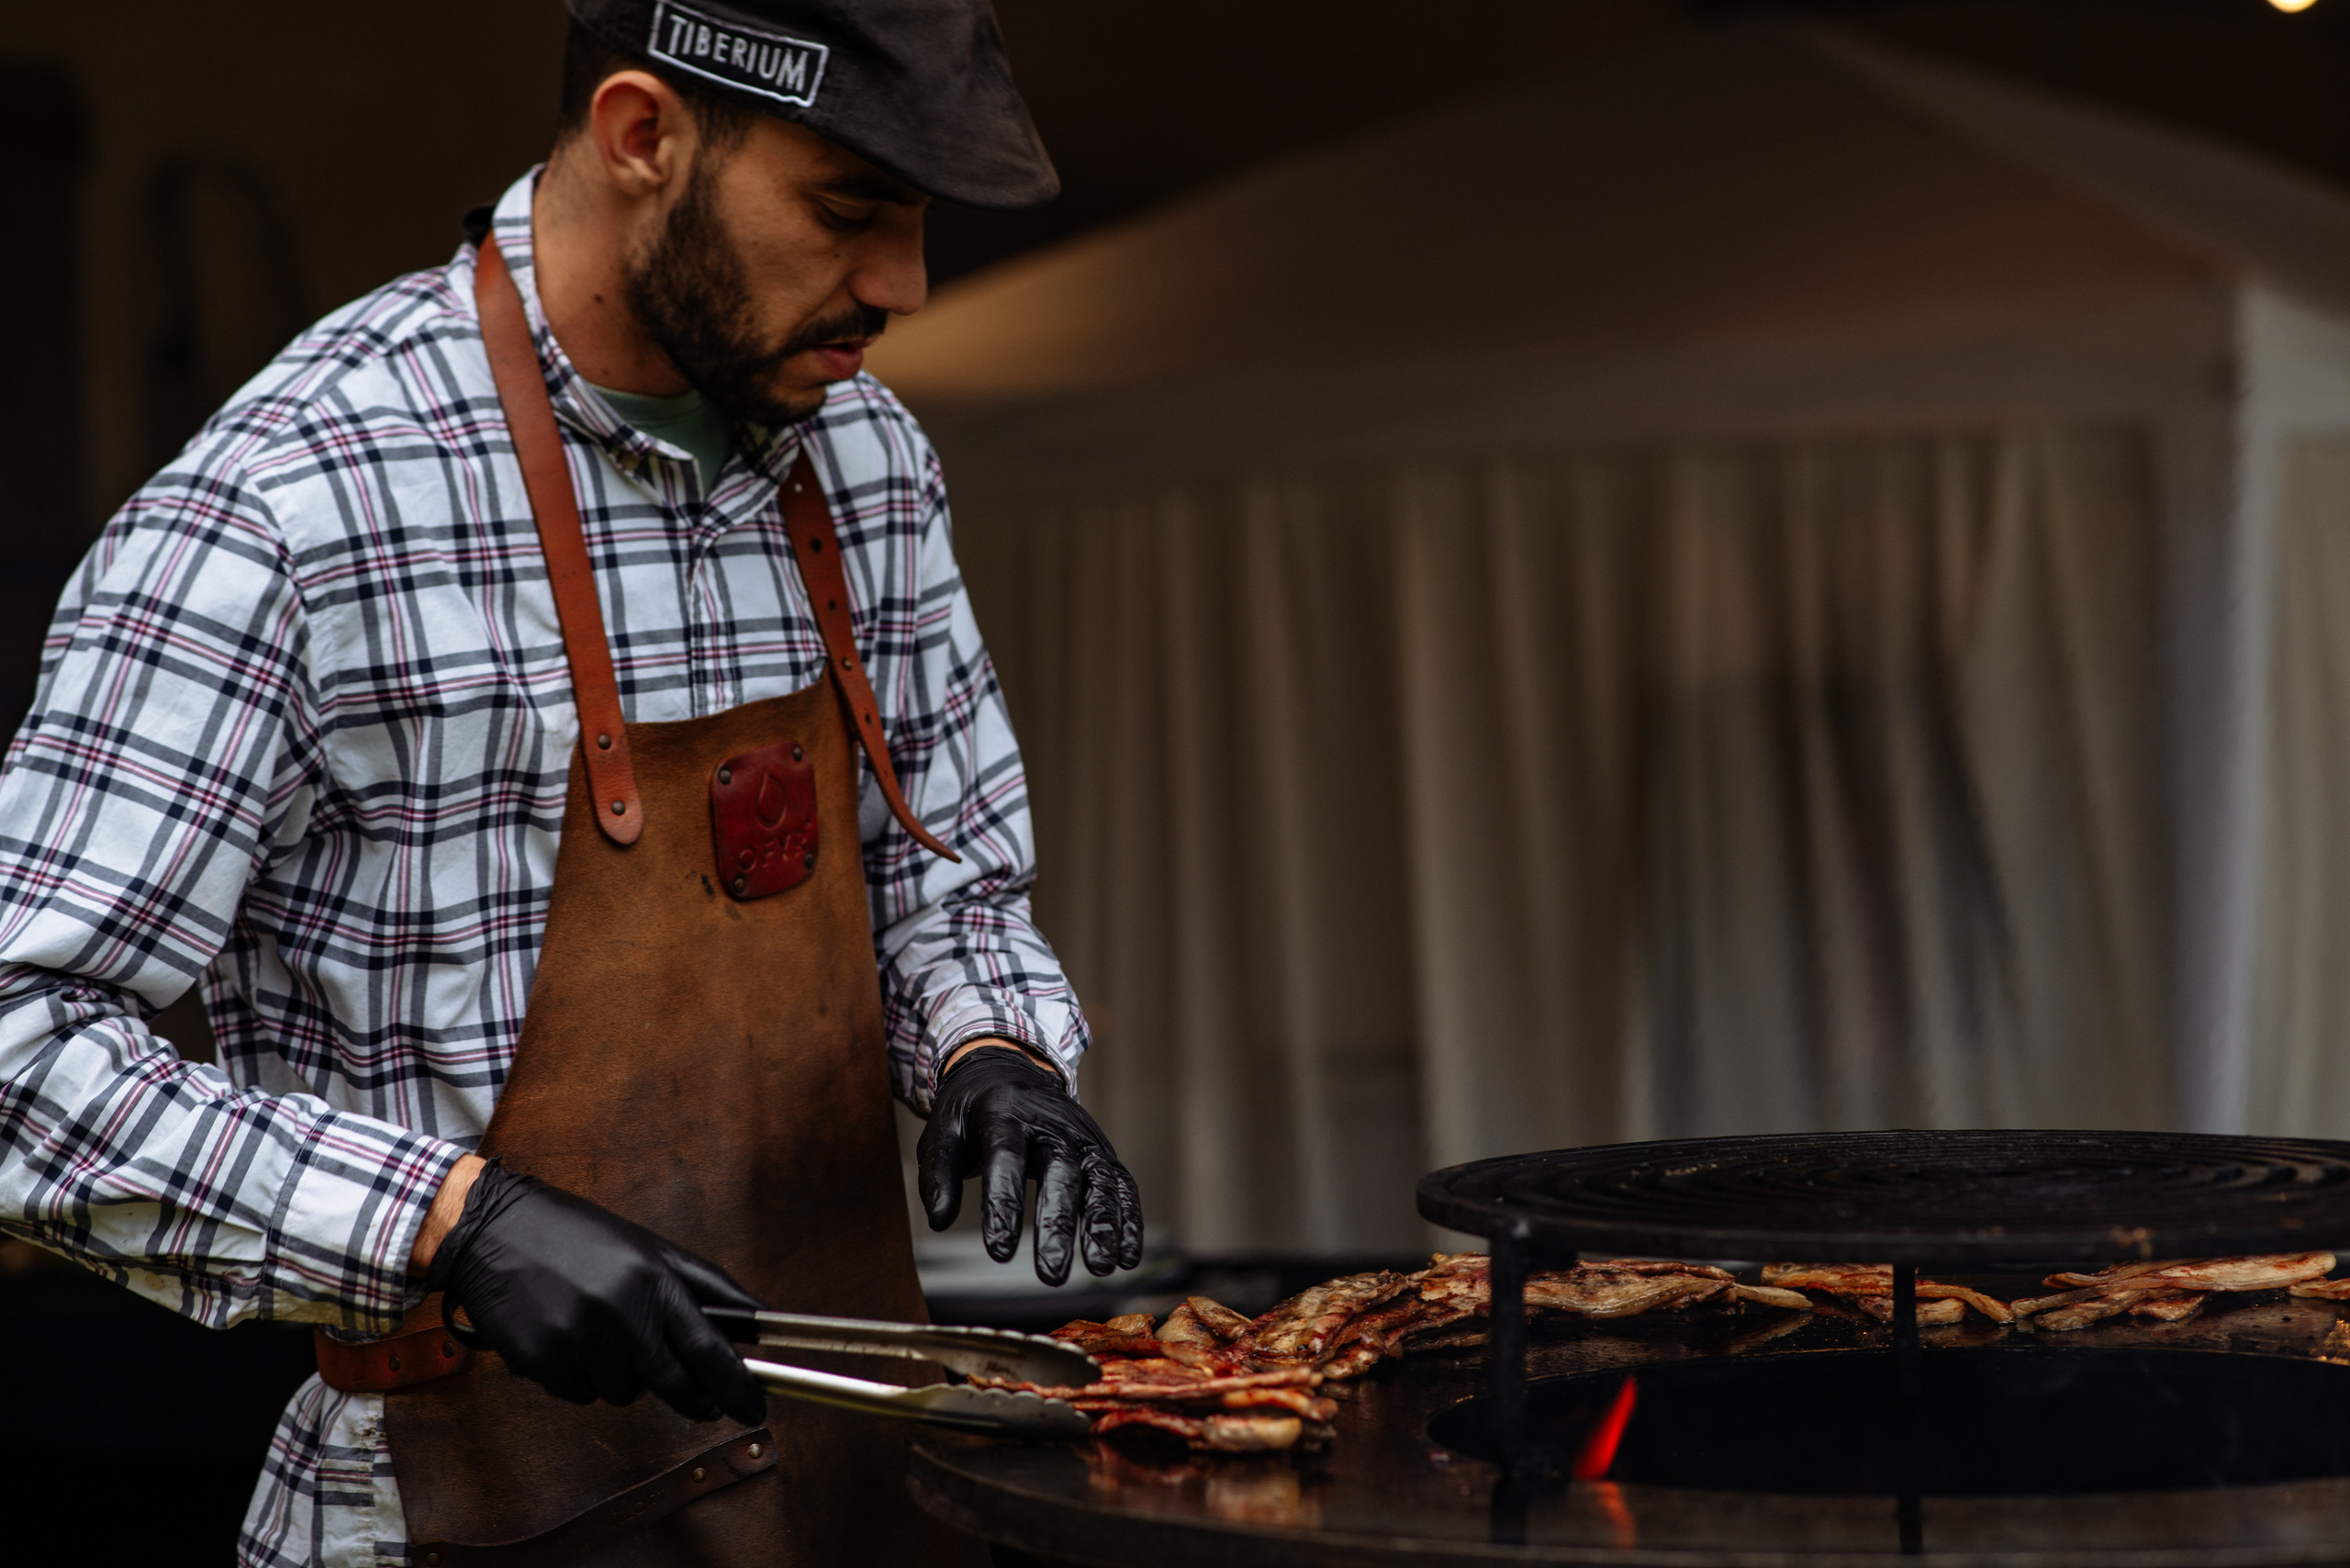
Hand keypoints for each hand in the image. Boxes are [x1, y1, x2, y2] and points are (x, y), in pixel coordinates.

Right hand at [426, 1160, 767, 1425]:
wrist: (492, 1229)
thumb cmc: (574, 1234)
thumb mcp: (647, 1246)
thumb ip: (705, 1285)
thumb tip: (758, 1318)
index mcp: (652, 1281)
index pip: (708, 1348)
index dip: (737, 1385)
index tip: (756, 1406)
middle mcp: (619, 1314)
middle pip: (671, 1384)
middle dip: (693, 1398)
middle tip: (705, 1404)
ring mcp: (579, 1341)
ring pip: (622, 1393)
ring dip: (623, 1376)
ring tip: (602, 1332)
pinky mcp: (542, 1361)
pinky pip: (579, 1392)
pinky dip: (581, 1376)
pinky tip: (568, 1338)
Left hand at [917, 1046, 1143, 1285]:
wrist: (1010, 1070)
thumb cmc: (972, 1112)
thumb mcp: (943, 1131)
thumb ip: (938, 1173)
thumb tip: (938, 1220)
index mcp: (1006, 1114)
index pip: (1007, 1159)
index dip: (1003, 1206)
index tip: (999, 1253)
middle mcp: (1053, 1124)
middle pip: (1061, 1173)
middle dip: (1058, 1225)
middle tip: (1051, 1274)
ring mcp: (1083, 1138)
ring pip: (1099, 1180)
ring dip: (1102, 1225)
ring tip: (1098, 1269)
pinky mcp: (1102, 1152)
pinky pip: (1121, 1185)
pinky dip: (1128, 1220)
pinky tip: (1126, 1258)